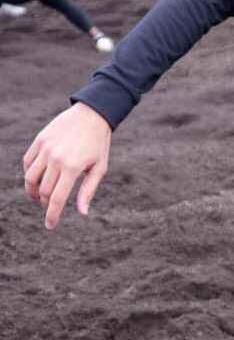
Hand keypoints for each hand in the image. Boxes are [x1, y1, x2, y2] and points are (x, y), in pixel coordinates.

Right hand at [23, 103, 110, 230]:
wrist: (92, 114)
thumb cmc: (98, 143)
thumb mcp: (99, 167)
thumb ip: (88, 190)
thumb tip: (82, 213)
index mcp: (72, 167)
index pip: (57, 199)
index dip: (52, 215)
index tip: (50, 226)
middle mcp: (56, 158)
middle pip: (43, 191)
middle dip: (45, 203)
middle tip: (50, 206)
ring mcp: (45, 148)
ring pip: (30, 178)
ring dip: (33, 191)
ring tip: (40, 196)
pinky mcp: (39, 140)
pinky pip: (27, 162)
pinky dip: (30, 173)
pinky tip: (37, 178)